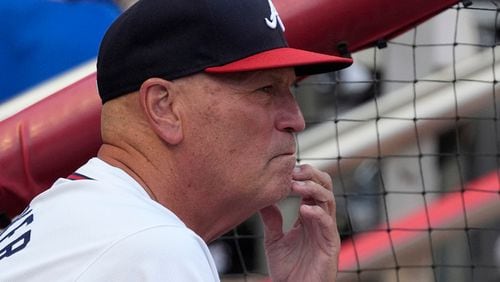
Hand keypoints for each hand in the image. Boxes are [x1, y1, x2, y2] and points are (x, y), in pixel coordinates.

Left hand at [260, 164, 339, 281]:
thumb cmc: (287, 270)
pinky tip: (304, 209)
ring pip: (328, 200)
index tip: (286, 169)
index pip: (312, 187)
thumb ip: (272, 220)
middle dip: (312, 175)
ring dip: (312, 189)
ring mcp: (327, 231)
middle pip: (325, 187)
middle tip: (294, 171)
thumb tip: (262, 200)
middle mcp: (320, 220)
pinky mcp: (330, 245)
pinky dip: (317, 213)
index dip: (302, 175)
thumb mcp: (274, 240)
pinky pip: (328, 223)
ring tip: (295, 185)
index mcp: (309, 217)